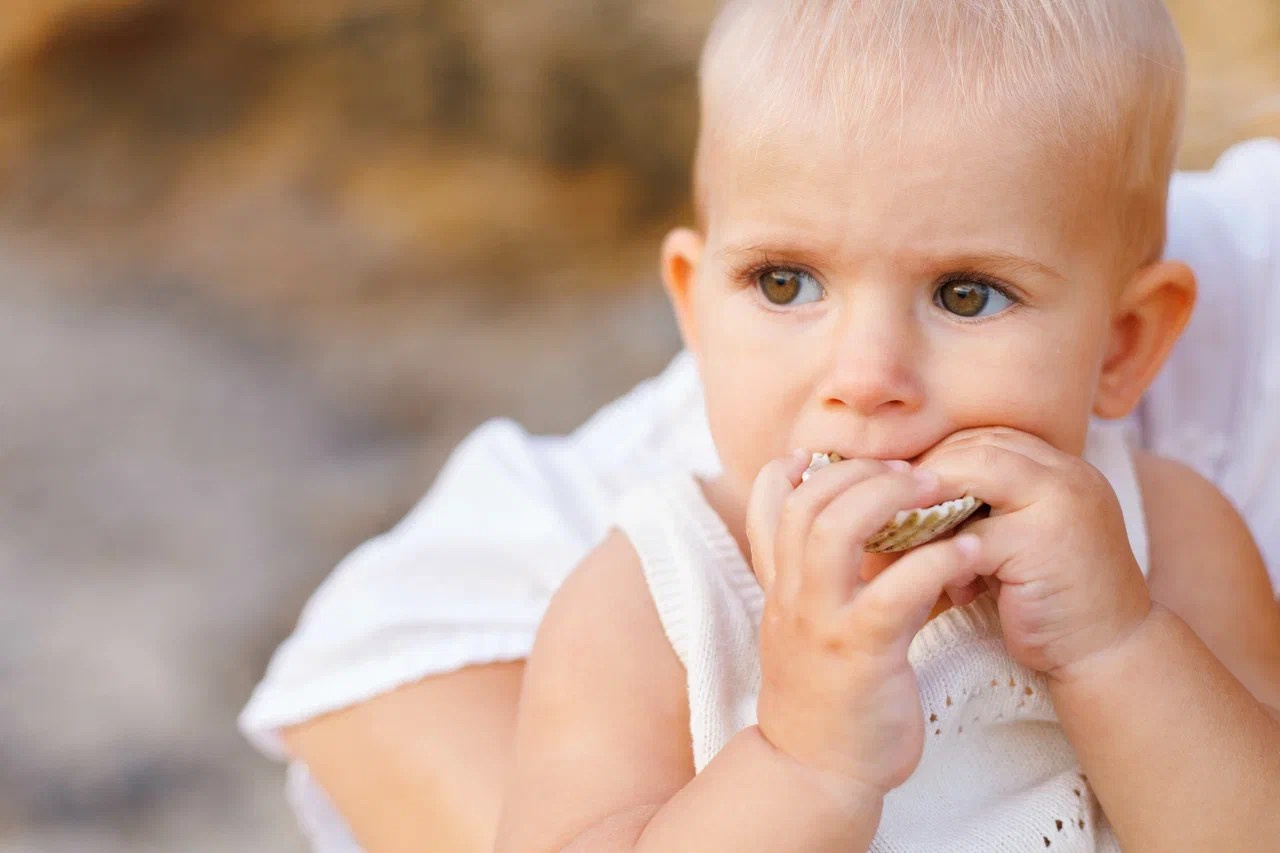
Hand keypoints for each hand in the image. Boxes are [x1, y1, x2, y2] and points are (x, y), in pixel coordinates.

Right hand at [745, 451, 983, 794]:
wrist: (817, 771)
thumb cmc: (829, 694)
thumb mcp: (813, 626)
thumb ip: (827, 577)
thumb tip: (859, 527)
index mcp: (781, 586)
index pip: (767, 506)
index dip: (791, 470)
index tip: (826, 455)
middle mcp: (791, 596)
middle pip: (804, 503)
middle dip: (858, 472)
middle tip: (910, 471)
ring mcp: (820, 622)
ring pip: (833, 531)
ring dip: (888, 499)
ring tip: (936, 491)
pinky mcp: (860, 653)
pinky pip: (896, 591)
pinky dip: (937, 561)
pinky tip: (971, 551)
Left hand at [915, 427, 1152, 678]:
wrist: (1111, 652)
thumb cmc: (1050, 596)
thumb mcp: (1018, 537)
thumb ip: (982, 505)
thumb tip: (901, 490)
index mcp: (1060, 467)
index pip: (986, 437)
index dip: (940, 459)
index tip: (905, 493)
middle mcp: (1066, 474)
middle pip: (975, 447)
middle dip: (927, 479)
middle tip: (893, 514)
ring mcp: (1059, 503)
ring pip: (971, 476)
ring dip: (931, 510)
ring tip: (906, 542)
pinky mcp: (1042, 543)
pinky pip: (971, 537)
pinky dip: (947, 557)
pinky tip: (946, 585)